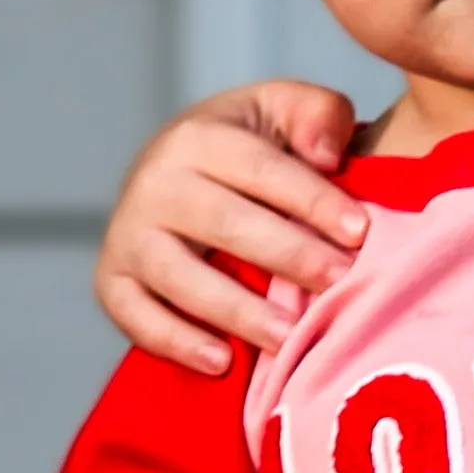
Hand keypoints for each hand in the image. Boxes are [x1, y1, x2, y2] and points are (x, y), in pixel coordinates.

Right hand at [96, 81, 366, 370]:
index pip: (260, 169)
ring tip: (289, 337)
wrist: (179, 175)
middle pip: (223, 222)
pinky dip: (174, 341)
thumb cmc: (253, 149)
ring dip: (236, 310)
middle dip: (287, 255)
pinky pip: (136, 315)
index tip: (361, 232)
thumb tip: (326, 154)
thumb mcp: (286, 111)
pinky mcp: (112, 281)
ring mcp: (129, 234)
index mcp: (199, 137)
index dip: (312, 200)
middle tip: (339, 283)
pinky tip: (221, 362)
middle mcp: (154, 182)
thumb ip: (317, 114)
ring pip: (179, 276)